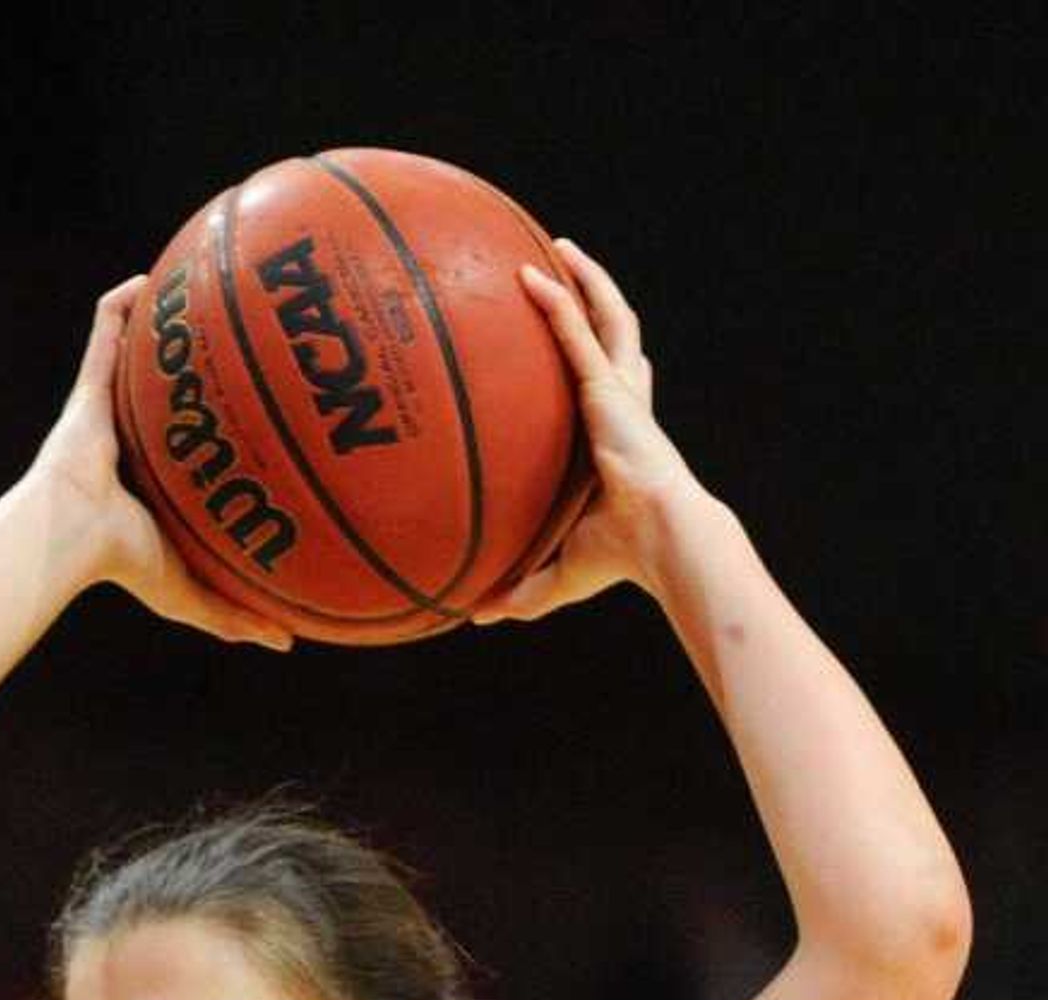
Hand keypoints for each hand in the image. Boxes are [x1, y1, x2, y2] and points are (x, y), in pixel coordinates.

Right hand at [28, 281, 290, 650]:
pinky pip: (104, 328)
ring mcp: (109, 408)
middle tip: (247, 341)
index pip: (193, 447)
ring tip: (198, 288)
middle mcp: (134, 437)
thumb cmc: (122, 563)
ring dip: (162, 322)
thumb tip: (287, 644)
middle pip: (170, 394)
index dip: (217, 428)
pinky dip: (123, 302)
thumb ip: (234, 614)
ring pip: (139, 355)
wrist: (70, 534)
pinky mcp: (89, 385)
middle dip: (197, 367)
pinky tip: (152, 276)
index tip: (259, 412)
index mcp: (158, 478)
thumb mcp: (189, 591)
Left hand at [473, 240, 699, 624]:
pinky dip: (555, 300)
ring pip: (606, 316)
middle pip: (615, 337)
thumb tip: (476, 616)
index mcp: (617, 438)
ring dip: (584, 279)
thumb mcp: (558, 573)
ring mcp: (618, 390)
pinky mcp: (607, 387)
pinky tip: (529, 272)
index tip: (582, 347)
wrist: (658, 539)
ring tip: (558, 249)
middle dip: (596, 301)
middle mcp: (623, 405)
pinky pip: (576, 330)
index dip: (603, 363)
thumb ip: (520, 588)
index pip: (612, 390)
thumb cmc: (621, 559)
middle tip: (569, 275)